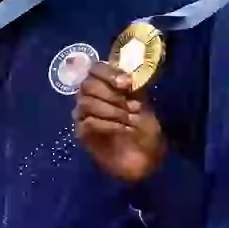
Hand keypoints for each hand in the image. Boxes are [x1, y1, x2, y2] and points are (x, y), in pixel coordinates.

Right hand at [74, 62, 167, 182]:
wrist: (146, 158)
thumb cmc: (146, 130)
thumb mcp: (144, 103)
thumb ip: (131, 87)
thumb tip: (125, 76)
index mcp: (107, 86)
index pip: (95, 69)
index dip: (108, 73)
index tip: (126, 84)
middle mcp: (92, 97)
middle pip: (87, 84)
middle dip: (111, 94)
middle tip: (130, 107)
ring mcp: (84, 115)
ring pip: (86, 103)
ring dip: (111, 110)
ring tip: (128, 120)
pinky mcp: (82, 134)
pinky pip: (88, 123)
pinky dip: (107, 125)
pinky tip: (121, 130)